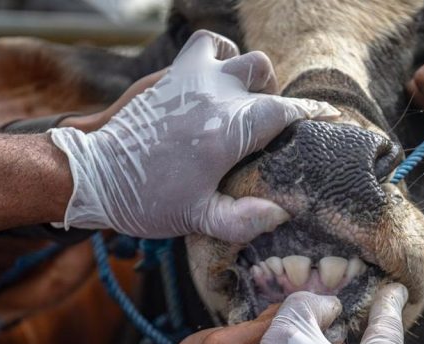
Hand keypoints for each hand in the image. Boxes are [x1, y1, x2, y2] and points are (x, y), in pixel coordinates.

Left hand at [49, 30, 338, 241]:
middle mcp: (214, 99)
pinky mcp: (172, 73)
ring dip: (253, 76)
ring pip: (243, 58)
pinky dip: (220, 53)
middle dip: (279, 101)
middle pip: (268, 81)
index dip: (313, 113)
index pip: (285, 112)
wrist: (93, 176)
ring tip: (247, 100)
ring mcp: (192, 81)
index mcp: (227, 133)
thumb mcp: (198, 219)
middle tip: (271, 128)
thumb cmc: (146, 200)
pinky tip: (218, 76)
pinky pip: (207, 44)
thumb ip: (244, 220)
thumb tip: (281, 212)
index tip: (330, 117)